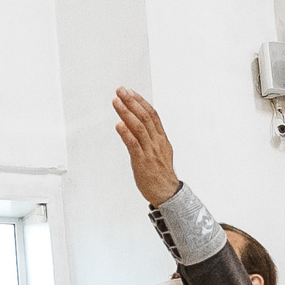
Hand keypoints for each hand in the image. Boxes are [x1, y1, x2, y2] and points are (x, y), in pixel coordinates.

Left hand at [112, 88, 179, 205]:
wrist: (167, 193)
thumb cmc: (161, 174)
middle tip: (120, 90)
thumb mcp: (160, 152)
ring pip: (139, 127)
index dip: (140, 102)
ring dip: (126, 113)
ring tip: (116, 102)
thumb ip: (151, 138)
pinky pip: (134, 145)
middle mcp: (156, 142)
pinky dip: (126, 134)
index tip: (130, 92)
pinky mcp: (142, 161)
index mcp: (161, 139)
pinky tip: (119, 125)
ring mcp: (150, 151)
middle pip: (145, 117)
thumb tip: (137, 126)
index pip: (152, 114)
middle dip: (131, 102)